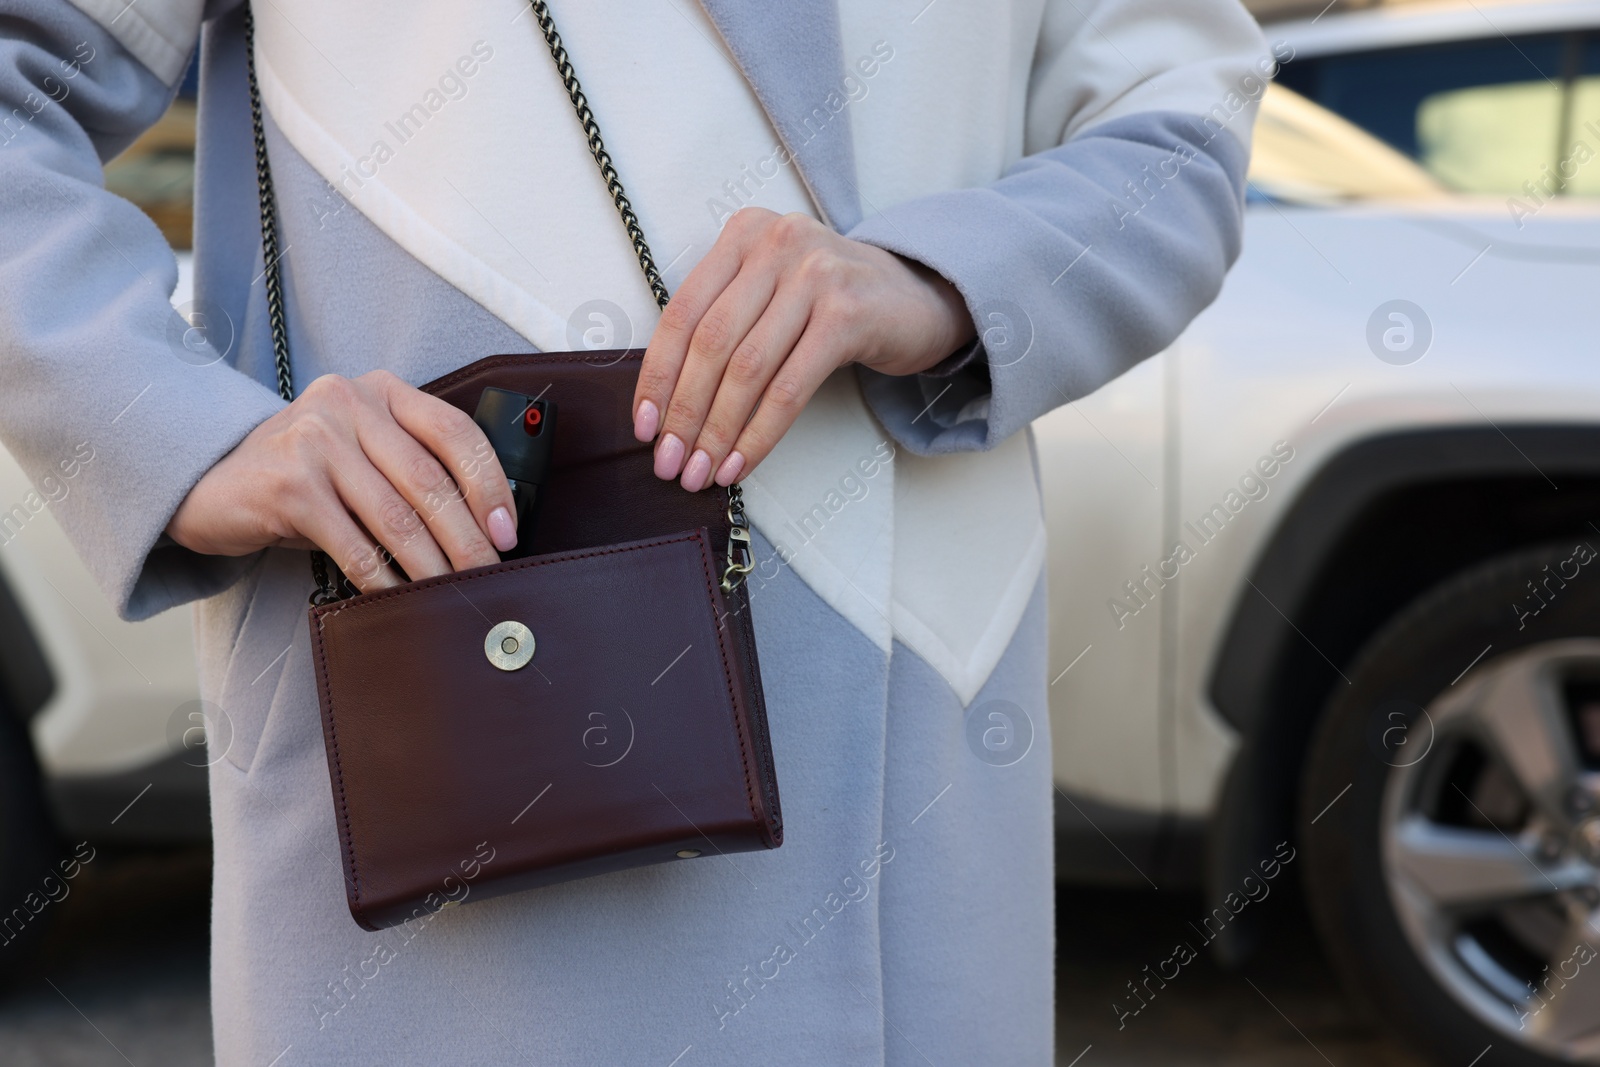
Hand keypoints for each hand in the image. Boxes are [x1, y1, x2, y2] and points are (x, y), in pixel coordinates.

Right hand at [167, 370, 517, 591]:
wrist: (216, 481)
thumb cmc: (309, 474)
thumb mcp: (363, 451)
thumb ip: (415, 466)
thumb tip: (487, 526)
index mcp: (383, 391)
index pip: (456, 432)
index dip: (490, 486)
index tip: (507, 532)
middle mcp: (350, 405)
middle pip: (430, 481)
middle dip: (468, 539)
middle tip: (487, 576)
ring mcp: (315, 441)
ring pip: (397, 518)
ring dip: (432, 566)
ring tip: (452, 594)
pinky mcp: (289, 486)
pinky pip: (354, 546)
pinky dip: (383, 579)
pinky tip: (400, 597)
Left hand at [632, 208, 974, 490]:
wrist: (919, 298)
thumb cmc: (833, 305)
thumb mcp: (772, 292)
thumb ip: (724, 321)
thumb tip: (665, 404)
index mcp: (743, 235)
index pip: (682, 313)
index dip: (657, 376)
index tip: (645, 426)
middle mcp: (775, 243)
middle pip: (710, 343)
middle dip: (684, 413)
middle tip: (671, 463)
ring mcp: (814, 274)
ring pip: (746, 369)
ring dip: (718, 431)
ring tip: (703, 472)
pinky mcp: (847, 314)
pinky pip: (789, 387)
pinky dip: (760, 433)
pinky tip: (742, 462)